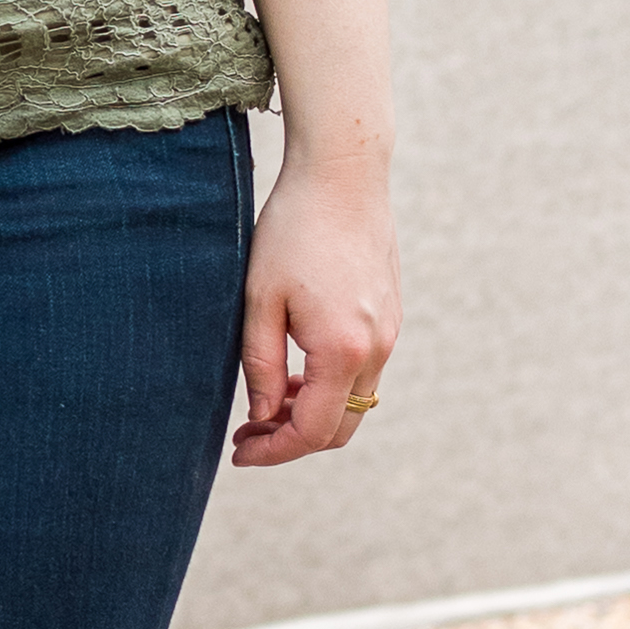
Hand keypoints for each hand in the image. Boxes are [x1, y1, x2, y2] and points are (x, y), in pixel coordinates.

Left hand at [230, 143, 397, 467]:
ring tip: (267, 400)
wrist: (342, 175)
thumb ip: (262, 366)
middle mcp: (376, 349)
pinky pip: (363, 373)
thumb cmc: (292, 230)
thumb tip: (263, 417)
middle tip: (248, 432)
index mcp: (343, 351)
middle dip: (293, 441)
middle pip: (341, 429)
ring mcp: (389, 333)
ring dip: (311, 412)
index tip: (239, 453)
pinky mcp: (390, 317)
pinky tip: (295, 369)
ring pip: (354, 402)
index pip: (312, 431)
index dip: (273, 452)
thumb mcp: (260, 301)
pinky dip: (330, 386)